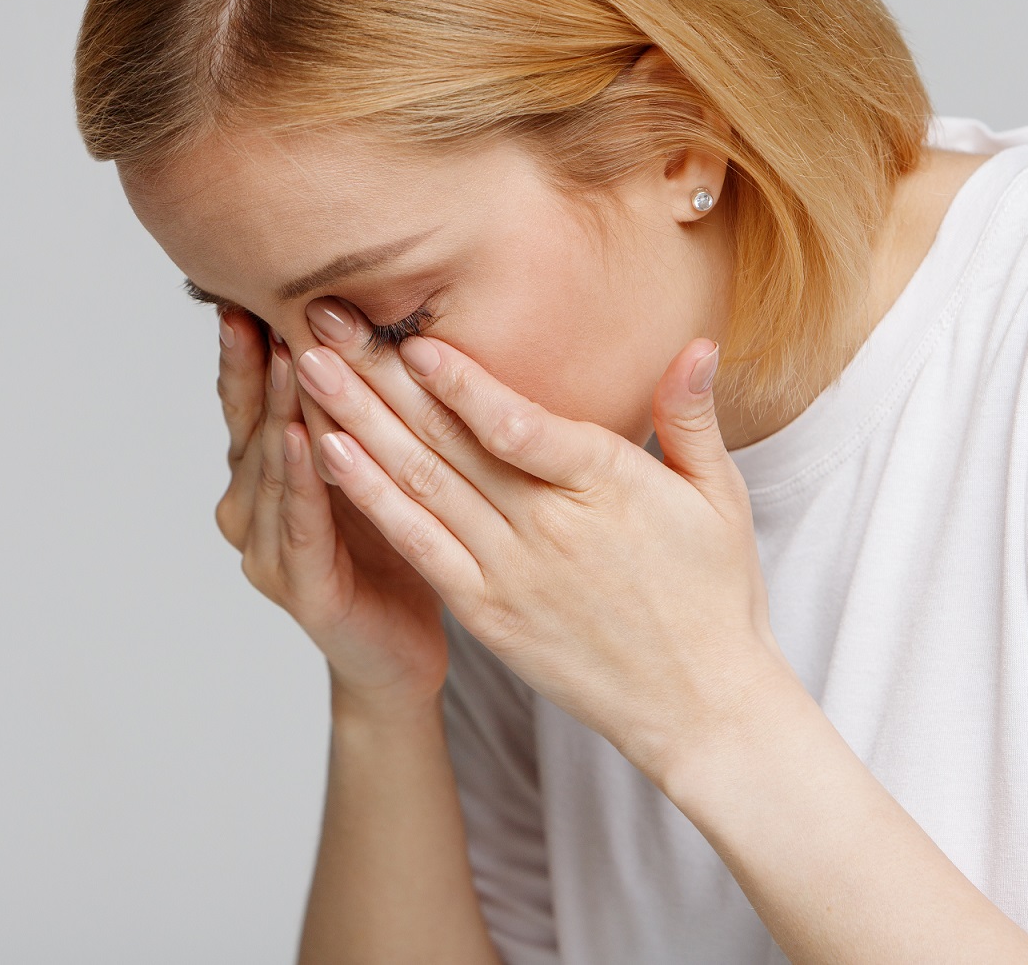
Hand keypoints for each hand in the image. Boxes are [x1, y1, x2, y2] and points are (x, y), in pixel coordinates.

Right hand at [211, 309, 448, 715]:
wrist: (400, 651)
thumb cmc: (387, 545)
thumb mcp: (366, 464)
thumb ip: (348, 409)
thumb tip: (360, 319)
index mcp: (261, 475)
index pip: (246, 401)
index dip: (241, 351)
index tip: (240, 294)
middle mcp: (249, 508)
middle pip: (250, 425)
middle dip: (254, 367)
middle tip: (254, 308)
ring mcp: (266, 550)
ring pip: (270, 468)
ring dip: (276, 410)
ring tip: (282, 356)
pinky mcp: (298, 587)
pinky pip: (299, 523)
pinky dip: (298, 480)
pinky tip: (300, 439)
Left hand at [291, 298, 797, 782]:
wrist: (699, 708)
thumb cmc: (712, 595)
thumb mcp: (719, 498)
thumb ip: (691, 416)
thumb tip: (697, 344)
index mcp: (606, 485)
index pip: (517, 423)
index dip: (458, 379)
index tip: (406, 334)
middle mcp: (548, 526)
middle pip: (450, 439)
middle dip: (380, 375)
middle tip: (327, 320)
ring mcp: (509, 571)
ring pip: (420, 482)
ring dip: (358, 422)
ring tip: (309, 369)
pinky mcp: (484, 611)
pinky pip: (417, 544)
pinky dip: (370, 498)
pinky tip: (329, 454)